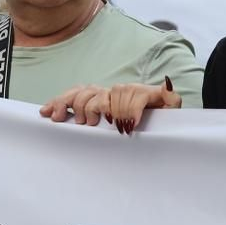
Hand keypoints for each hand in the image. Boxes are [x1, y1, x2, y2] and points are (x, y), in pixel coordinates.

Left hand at [40, 78, 182, 132]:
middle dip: (83, 106)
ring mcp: (137, 91)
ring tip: (113, 124)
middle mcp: (117, 91)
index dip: (62, 100)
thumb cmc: (140, 133)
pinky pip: (138, 98)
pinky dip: (133, 110)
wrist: (177, 127)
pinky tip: (130, 124)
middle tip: (87, 124)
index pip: (79, 92)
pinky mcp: (157, 95)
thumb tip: (54, 115)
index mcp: (105, 98)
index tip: (47, 113)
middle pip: (91, 91)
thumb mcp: (111, 129)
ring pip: (114, 94)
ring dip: (111, 111)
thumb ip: (89, 122)